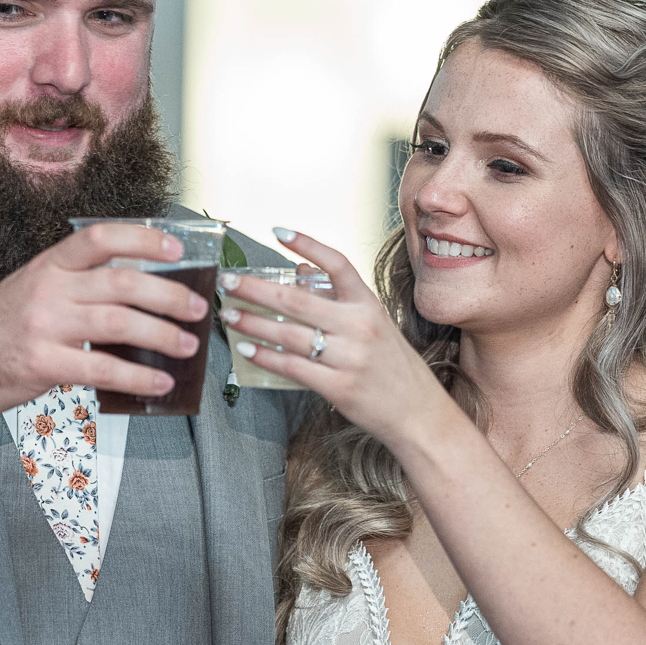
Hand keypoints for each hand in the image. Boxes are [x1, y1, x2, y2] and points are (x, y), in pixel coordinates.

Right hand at [0, 223, 212, 454]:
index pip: (100, 238)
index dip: (142, 239)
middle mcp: (48, 289)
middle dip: (169, 295)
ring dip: (162, 334)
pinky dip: (138, 375)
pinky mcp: (44, 364)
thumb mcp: (34, 290)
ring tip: (187, 345)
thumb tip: (143, 292)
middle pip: (121, 282)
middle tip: (197, 308)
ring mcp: (45, 326)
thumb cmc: (1, 330)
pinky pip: (102, 368)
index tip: (176, 250)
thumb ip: (79, 286)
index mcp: (49, 265)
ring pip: (118, 322)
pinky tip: (159, 382)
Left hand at [218, 228, 453, 448]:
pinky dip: (265, 356)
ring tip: (228, 314)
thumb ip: (336, 296)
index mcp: (368, 304)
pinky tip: (246, 349)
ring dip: (252, 322)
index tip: (278, 232)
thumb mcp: (373, 323)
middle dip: (255, 289)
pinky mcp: (339, 387)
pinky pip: (293, 367)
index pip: (337, 263)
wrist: (417, 412)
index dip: (307, 244)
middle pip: (296, 299)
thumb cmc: (392, 365)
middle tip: (227, 280)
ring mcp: (349, 358)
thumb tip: (296, 268)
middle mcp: (359, 326)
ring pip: (288, 333)